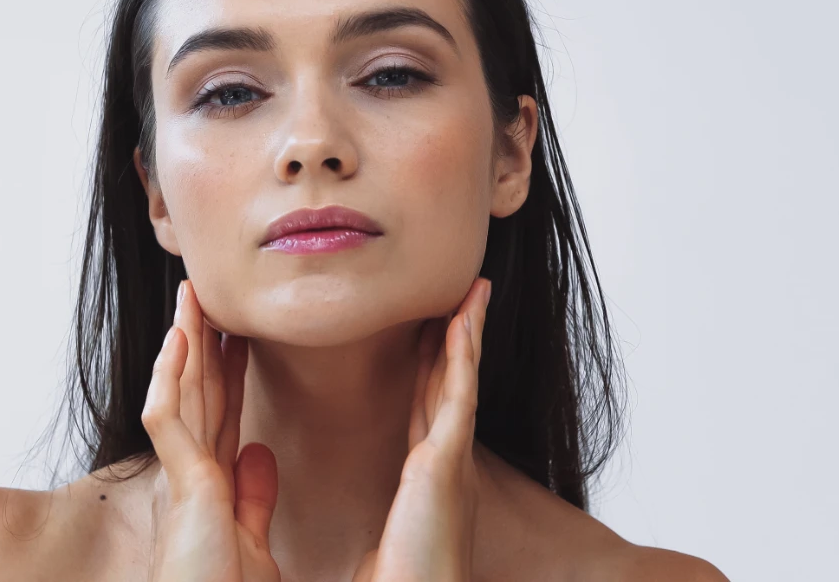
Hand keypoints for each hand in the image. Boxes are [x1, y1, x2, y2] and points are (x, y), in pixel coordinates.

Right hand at [141, 278, 281, 581]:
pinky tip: (181, 340)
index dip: (228, 369)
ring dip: (184, 344)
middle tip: (207, 295)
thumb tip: (258, 452)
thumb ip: (253, 496)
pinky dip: (173, 378)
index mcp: (212, 486)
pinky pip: (169, 420)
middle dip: (202, 344)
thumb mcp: (252, 540)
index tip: (239, 331)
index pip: (221, 412)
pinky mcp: (182, 489)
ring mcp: (183, 479)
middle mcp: (192, 476)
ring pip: (180, 395)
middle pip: (198, 394)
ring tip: (191, 297)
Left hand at [352, 277, 490, 581]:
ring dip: (468, 332)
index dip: (434, 369)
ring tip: (474, 290)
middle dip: (456, 340)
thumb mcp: (382, 547)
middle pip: (449, 385)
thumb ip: (379, 525)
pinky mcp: (446, 465)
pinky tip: (465, 319)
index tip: (432, 333)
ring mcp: (452, 462)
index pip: (430, 410)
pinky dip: (463, 354)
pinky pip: (458, 396)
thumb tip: (364, 532)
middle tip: (462, 296)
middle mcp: (447, 466)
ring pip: (460, 380)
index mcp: (429, 482)